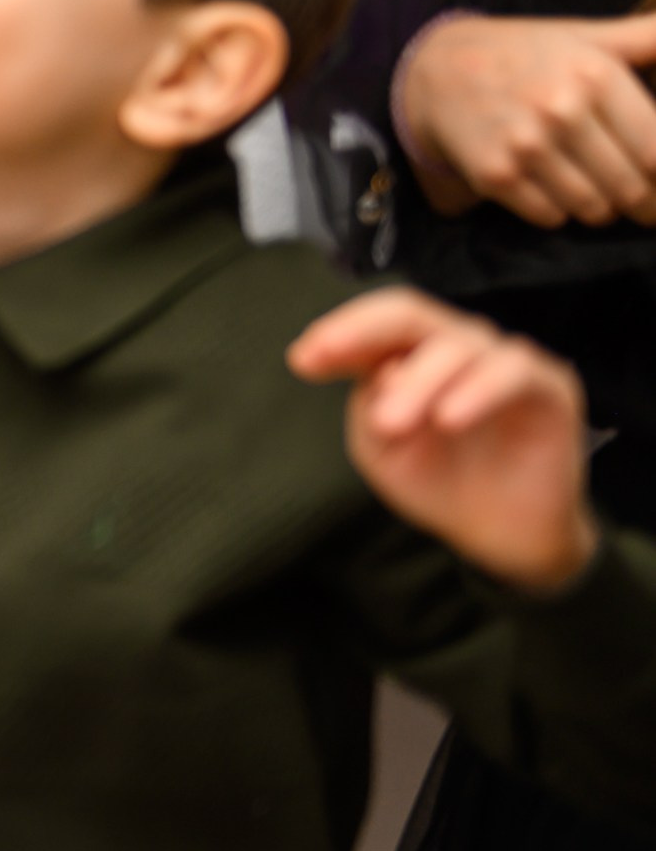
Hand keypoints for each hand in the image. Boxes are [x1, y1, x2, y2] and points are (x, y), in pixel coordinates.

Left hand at [289, 286, 598, 592]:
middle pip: (408, 314)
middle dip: (362, 331)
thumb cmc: (437, 482)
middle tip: (328, 358)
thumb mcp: (381, 449)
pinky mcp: (547, 385)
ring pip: (456, 344)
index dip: (337, 332)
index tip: (303, 360)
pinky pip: (512, 370)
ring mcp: (500, 360)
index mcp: (407, 355)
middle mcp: (453, 347)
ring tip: (393, 423)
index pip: (371, 325)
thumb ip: (370, 406)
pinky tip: (449, 418)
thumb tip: (380, 369)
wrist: (498, 535)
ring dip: (419, 380)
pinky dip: (477, 389)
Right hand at [398, 11, 655, 226]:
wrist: (434, 68)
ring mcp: (525, 145)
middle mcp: (562, 110)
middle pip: (631, 189)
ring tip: (587, 184)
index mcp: (596, 76)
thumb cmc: (525, 54)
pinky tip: (546, 184)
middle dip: (639, 202)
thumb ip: (644, 37)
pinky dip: (555, 210)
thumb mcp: (586, 37)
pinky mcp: (495, 174)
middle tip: (632, 196)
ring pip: (593, 209)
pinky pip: (551, 217)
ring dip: (597, 206)